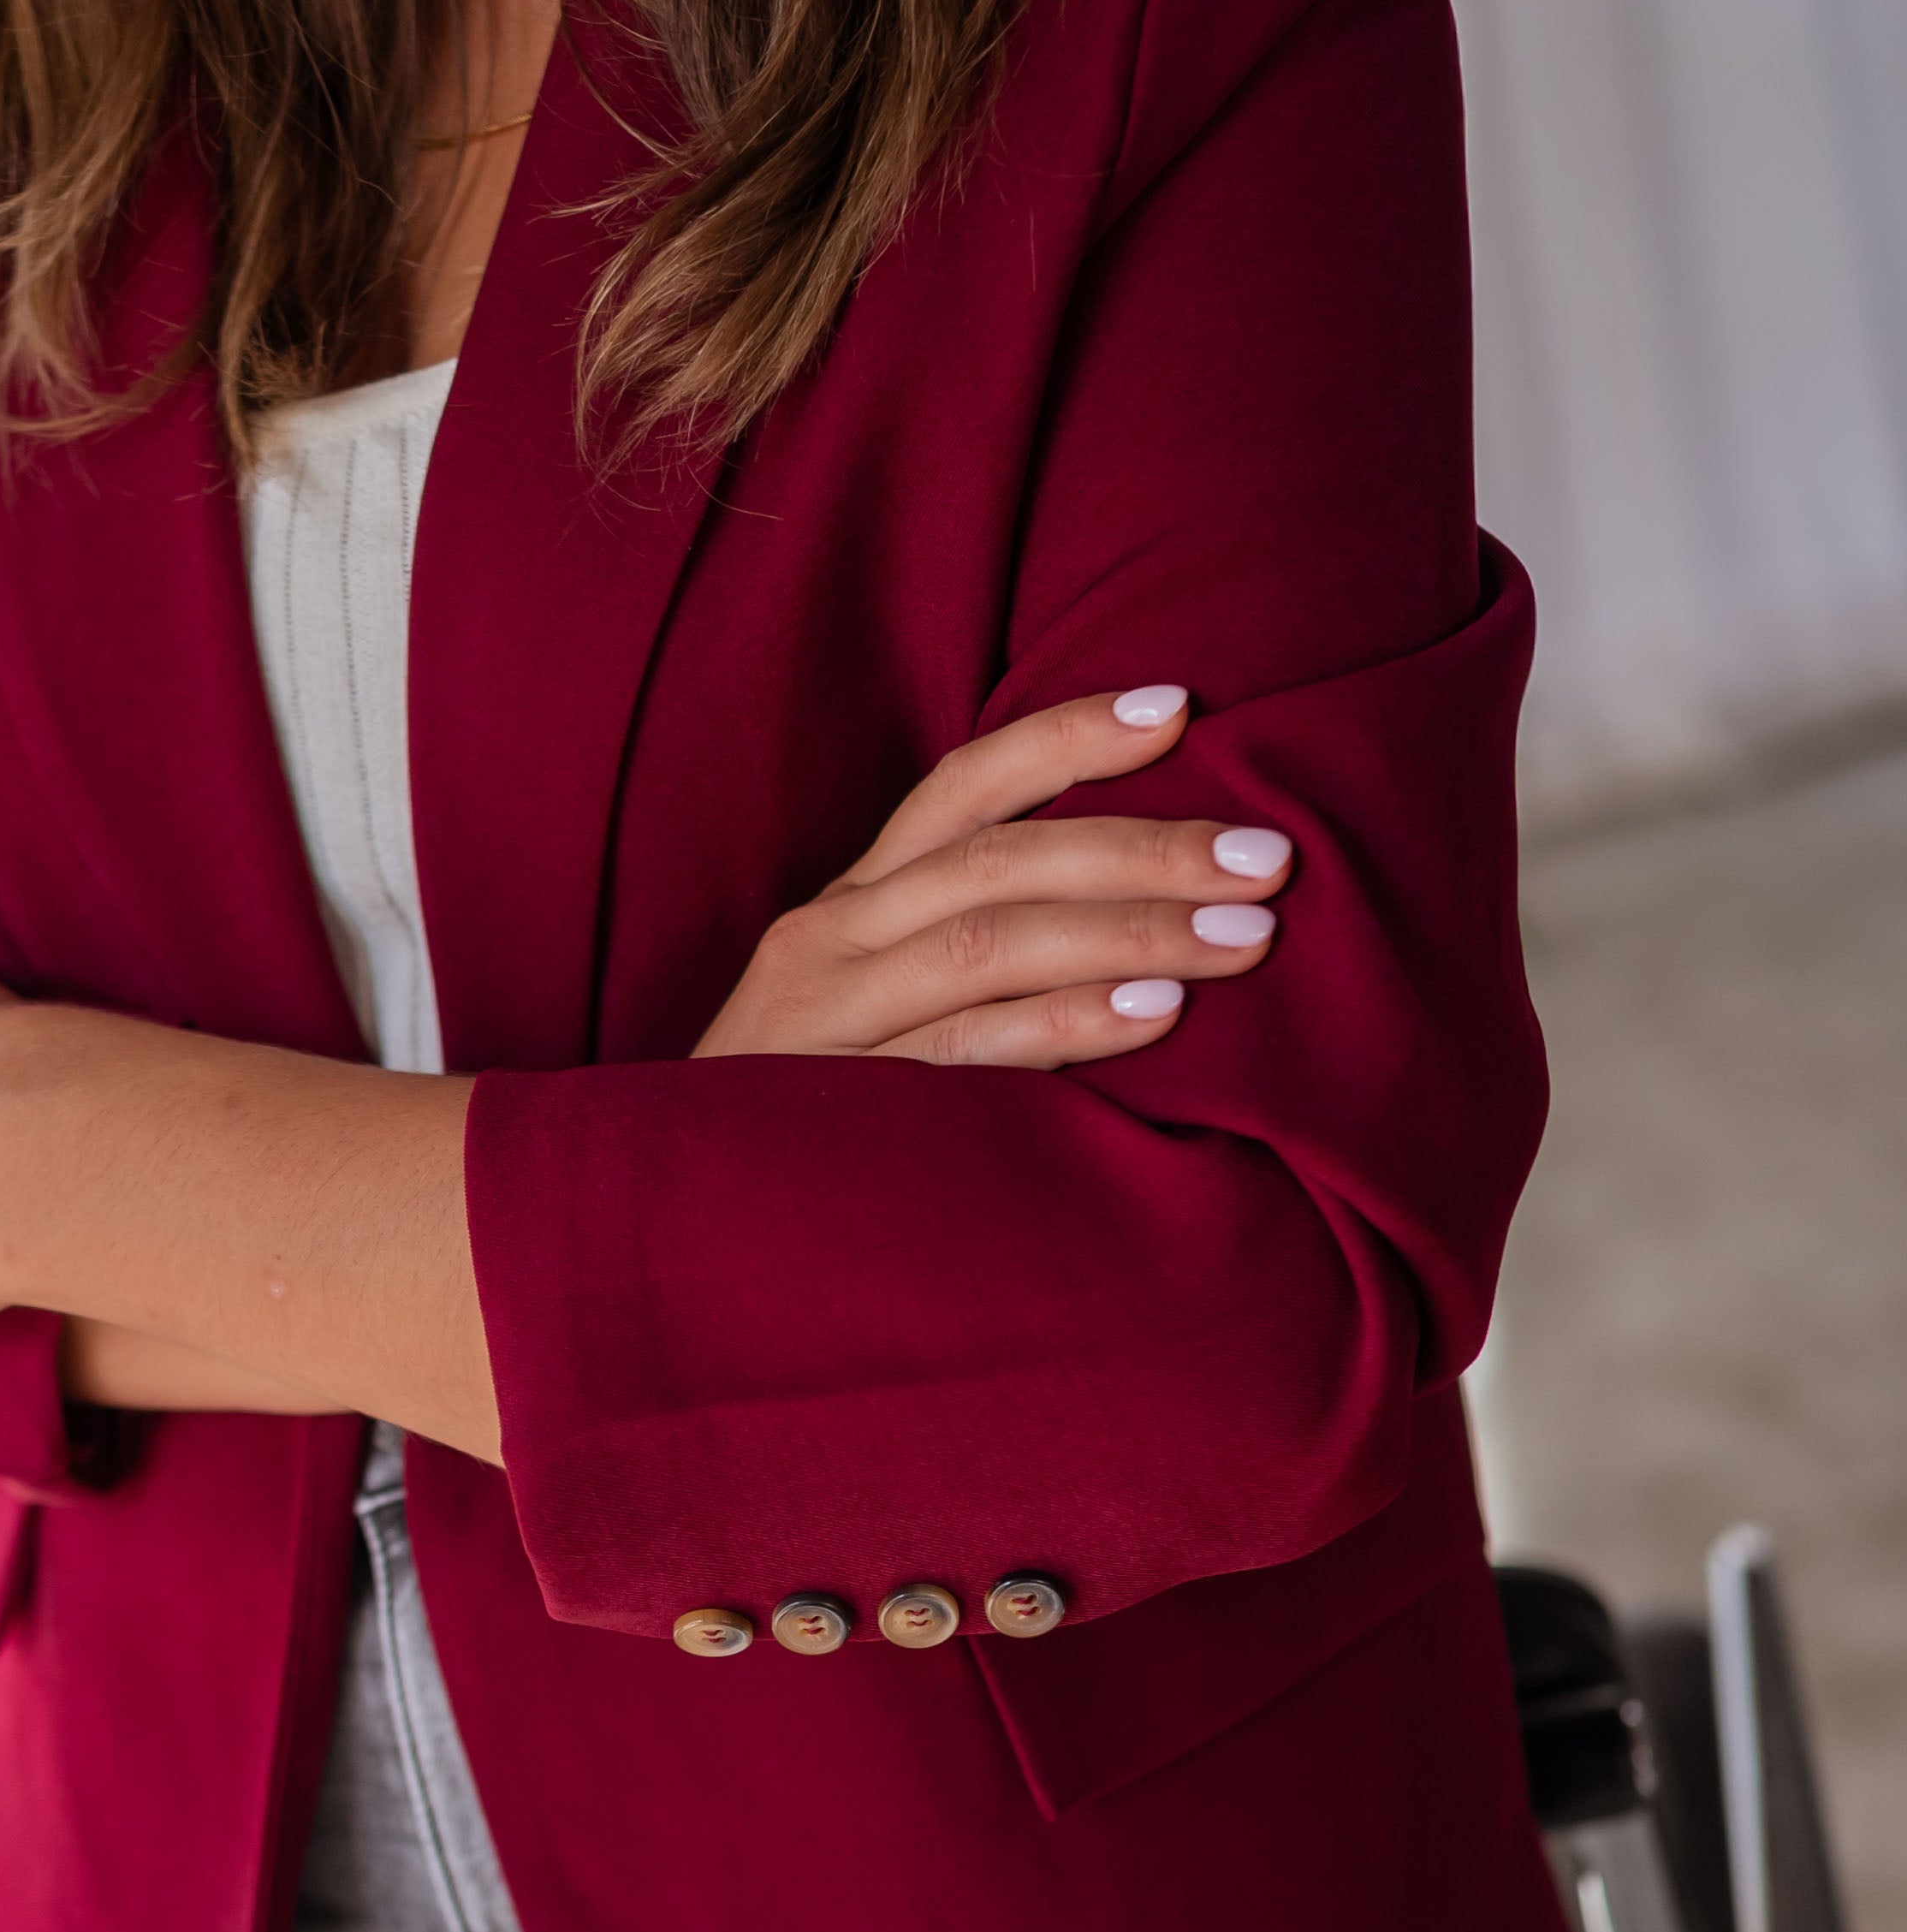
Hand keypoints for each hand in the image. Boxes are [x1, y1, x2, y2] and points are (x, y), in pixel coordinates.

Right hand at [694, 687, 1289, 1067]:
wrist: (662, 1226)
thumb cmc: (798, 1124)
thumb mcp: (868, 1015)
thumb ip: (966, 963)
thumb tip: (1131, 925)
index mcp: (850, 906)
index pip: (962, 788)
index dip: (1066, 737)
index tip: (1181, 706)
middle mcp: (832, 939)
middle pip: (1002, 858)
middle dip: (1146, 848)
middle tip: (1269, 857)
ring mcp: (825, 1018)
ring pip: (992, 941)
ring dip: (1130, 929)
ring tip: (1244, 934)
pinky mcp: (829, 1102)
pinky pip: (964, 1048)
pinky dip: (1063, 1022)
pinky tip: (1153, 1013)